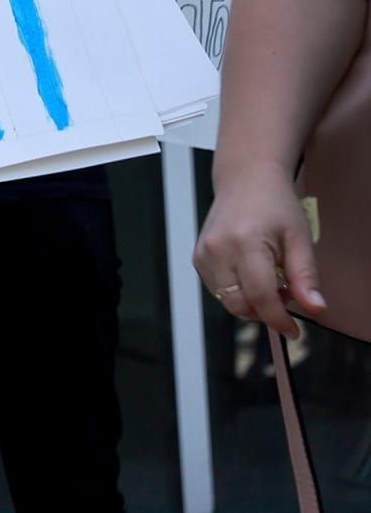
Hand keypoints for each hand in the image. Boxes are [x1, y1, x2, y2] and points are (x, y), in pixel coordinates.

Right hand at [193, 163, 322, 338]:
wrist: (246, 180)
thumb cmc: (275, 204)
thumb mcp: (299, 237)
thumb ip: (305, 276)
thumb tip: (315, 309)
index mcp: (245, 243)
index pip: (260, 296)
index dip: (278, 320)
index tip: (294, 331)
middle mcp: (217, 250)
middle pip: (239, 304)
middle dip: (265, 311)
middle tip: (286, 295)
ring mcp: (203, 254)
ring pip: (226, 300)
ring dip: (251, 302)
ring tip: (270, 280)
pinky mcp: (198, 257)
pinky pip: (217, 290)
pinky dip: (237, 292)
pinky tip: (252, 275)